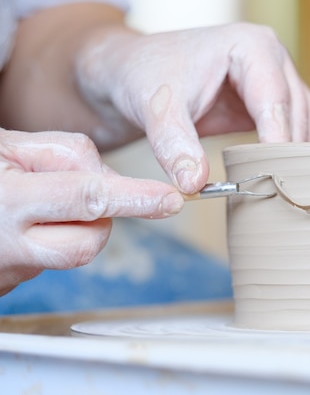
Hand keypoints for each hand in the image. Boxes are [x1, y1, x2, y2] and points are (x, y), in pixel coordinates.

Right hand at [0, 129, 183, 294]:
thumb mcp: (6, 144)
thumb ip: (63, 155)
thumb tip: (110, 180)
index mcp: (7, 199)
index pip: (87, 198)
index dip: (136, 198)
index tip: (171, 199)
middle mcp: (8, 244)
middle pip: (90, 241)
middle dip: (101, 217)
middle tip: (76, 193)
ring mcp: (9, 272)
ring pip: (75, 254)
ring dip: (78, 228)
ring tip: (45, 206)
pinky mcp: (9, 286)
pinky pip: (51, 263)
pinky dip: (54, 240)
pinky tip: (27, 224)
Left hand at [76, 22, 309, 193]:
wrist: (138, 70)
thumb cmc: (147, 78)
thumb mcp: (156, 108)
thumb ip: (175, 144)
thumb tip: (196, 185)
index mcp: (251, 48)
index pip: (277, 100)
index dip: (280, 142)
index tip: (280, 178)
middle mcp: (273, 59)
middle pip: (299, 115)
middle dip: (296, 156)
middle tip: (295, 196)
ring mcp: (280, 77)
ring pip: (309, 121)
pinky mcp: (275, 98)